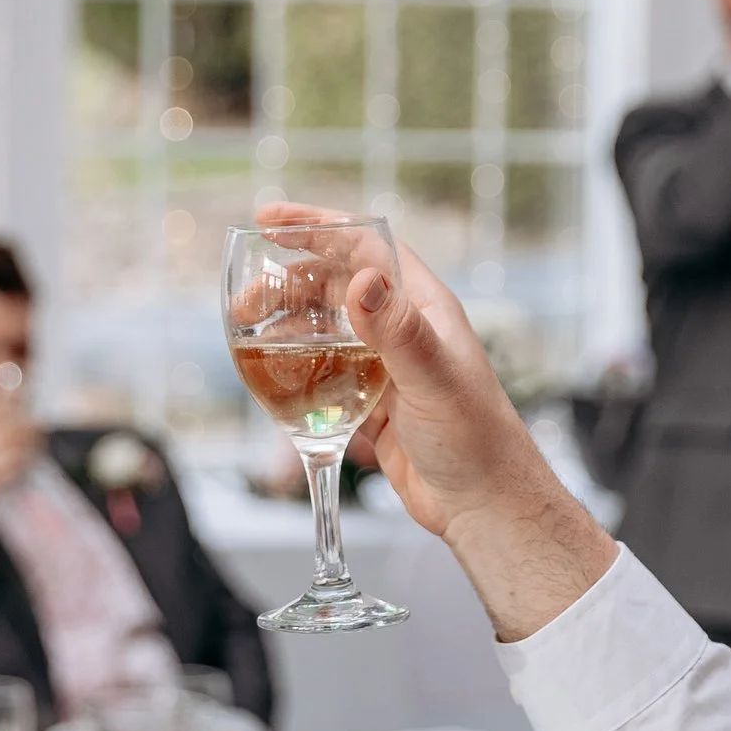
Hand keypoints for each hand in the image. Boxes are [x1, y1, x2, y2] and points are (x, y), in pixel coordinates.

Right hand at [258, 205, 614, 640]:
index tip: (268, 222)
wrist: (484, 508)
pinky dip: (295, 369)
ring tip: (248, 336)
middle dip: (288, 282)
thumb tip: (361, 279)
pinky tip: (272, 378)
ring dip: (286, 326)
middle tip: (247, 300)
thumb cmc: (476, 440)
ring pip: (325, 330)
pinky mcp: (373, 405)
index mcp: (422, 306)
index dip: (317, 227)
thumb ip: (396, 330)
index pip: (365, 245)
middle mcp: (402, 329)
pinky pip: (324, 374)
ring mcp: (386, 367)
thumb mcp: (432, 380)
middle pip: (335, 286)